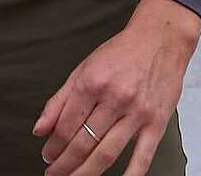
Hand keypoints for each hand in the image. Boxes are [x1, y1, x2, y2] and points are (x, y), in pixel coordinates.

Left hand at [33, 0, 199, 175]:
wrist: (160, 40)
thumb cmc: (121, 54)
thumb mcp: (83, 69)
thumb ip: (59, 100)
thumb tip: (39, 129)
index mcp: (91, 82)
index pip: (66, 124)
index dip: (53, 145)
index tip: (46, 155)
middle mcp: (113, 98)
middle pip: (83, 142)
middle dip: (64, 163)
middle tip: (54, 173)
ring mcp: (137, 112)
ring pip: (106, 153)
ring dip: (86, 172)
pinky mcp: (157, 122)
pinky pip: (142, 156)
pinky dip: (130, 175)